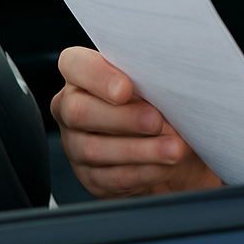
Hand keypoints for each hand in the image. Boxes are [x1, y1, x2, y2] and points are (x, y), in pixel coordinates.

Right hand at [50, 46, 221, 198]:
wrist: (173, 145)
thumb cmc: (162, 102)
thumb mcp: (158, 85)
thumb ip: (153, 80)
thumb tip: (172, 86)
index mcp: (83, 75)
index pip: (74, 65)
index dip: (97, 76)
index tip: (126, 88)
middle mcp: (71, 108)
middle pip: (78, 111)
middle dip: (122, 118)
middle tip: (156, 121)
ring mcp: (76, 145)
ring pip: (94, 150)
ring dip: (139, 150)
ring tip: (173, 149)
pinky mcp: (91, 176)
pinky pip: (111, 177)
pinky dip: (143, 171)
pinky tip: (165, 166)